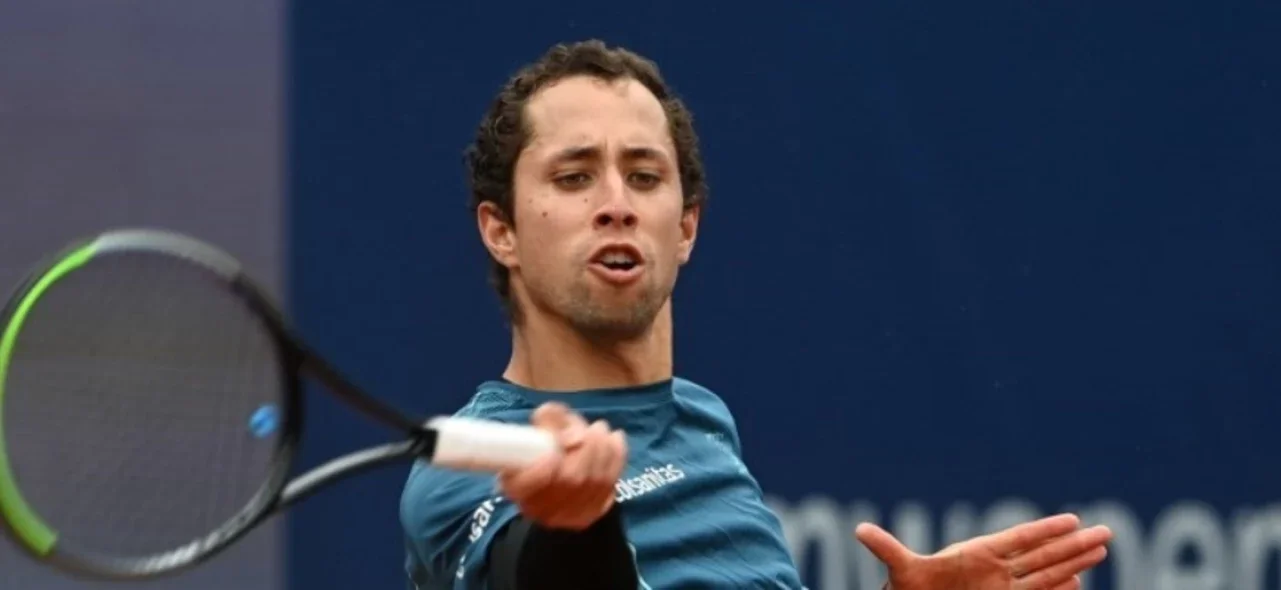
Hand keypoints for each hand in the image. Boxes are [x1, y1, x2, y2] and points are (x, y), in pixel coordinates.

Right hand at [497, 402, 627, 530]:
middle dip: (587, 449)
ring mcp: (567, 515)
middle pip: (570, 480)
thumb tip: (572, 434)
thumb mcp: (541, 427)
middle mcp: (539, 508)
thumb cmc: (545, 446)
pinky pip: (609, 486)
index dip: (539, 472)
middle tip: (593, 428)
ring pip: (594, 482)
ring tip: (601, 429)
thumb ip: (551, 419)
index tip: (552, 452)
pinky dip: (616, 458)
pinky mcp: (590, 513)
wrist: (561, 474)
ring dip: (603, 450)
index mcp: (516, 486)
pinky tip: (615, 439)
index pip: (524, 486)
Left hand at [855, 513, 1112, 589]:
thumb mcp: (900, 570)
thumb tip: (859, 531)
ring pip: (1047, 574)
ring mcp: (1005, 587)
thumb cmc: (911, 589)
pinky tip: (1080, 583)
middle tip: (1106, 533)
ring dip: (1074, 563)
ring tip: (1101, 550)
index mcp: (978, 553)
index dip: (1045, 530)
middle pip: (1043, 554)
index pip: (1019, 539)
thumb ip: (887, 549)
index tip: (1073, 521)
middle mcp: (997, 568)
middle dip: (1073, 545)